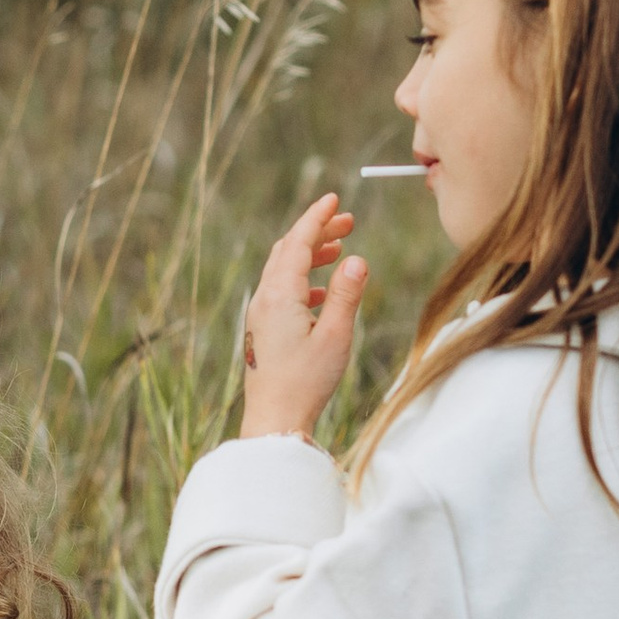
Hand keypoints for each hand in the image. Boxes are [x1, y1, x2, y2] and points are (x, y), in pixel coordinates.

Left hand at [239, 190, 367, 439]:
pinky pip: (280, 291)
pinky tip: (322, 292)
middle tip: (347, 221)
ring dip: (310, 254)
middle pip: (288, 251)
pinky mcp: (262, 330)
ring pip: (283, 270)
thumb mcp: (336, 336)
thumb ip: (347, 294)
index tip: (334, 199)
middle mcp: (264, 299)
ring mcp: (260, 314)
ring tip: (339, 249)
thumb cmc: (306, 381)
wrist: (274, 419)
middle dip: (316, 231)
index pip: (299, 242)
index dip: (317, 217)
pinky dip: (303, 279)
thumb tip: (357, 259)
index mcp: (280, 295)